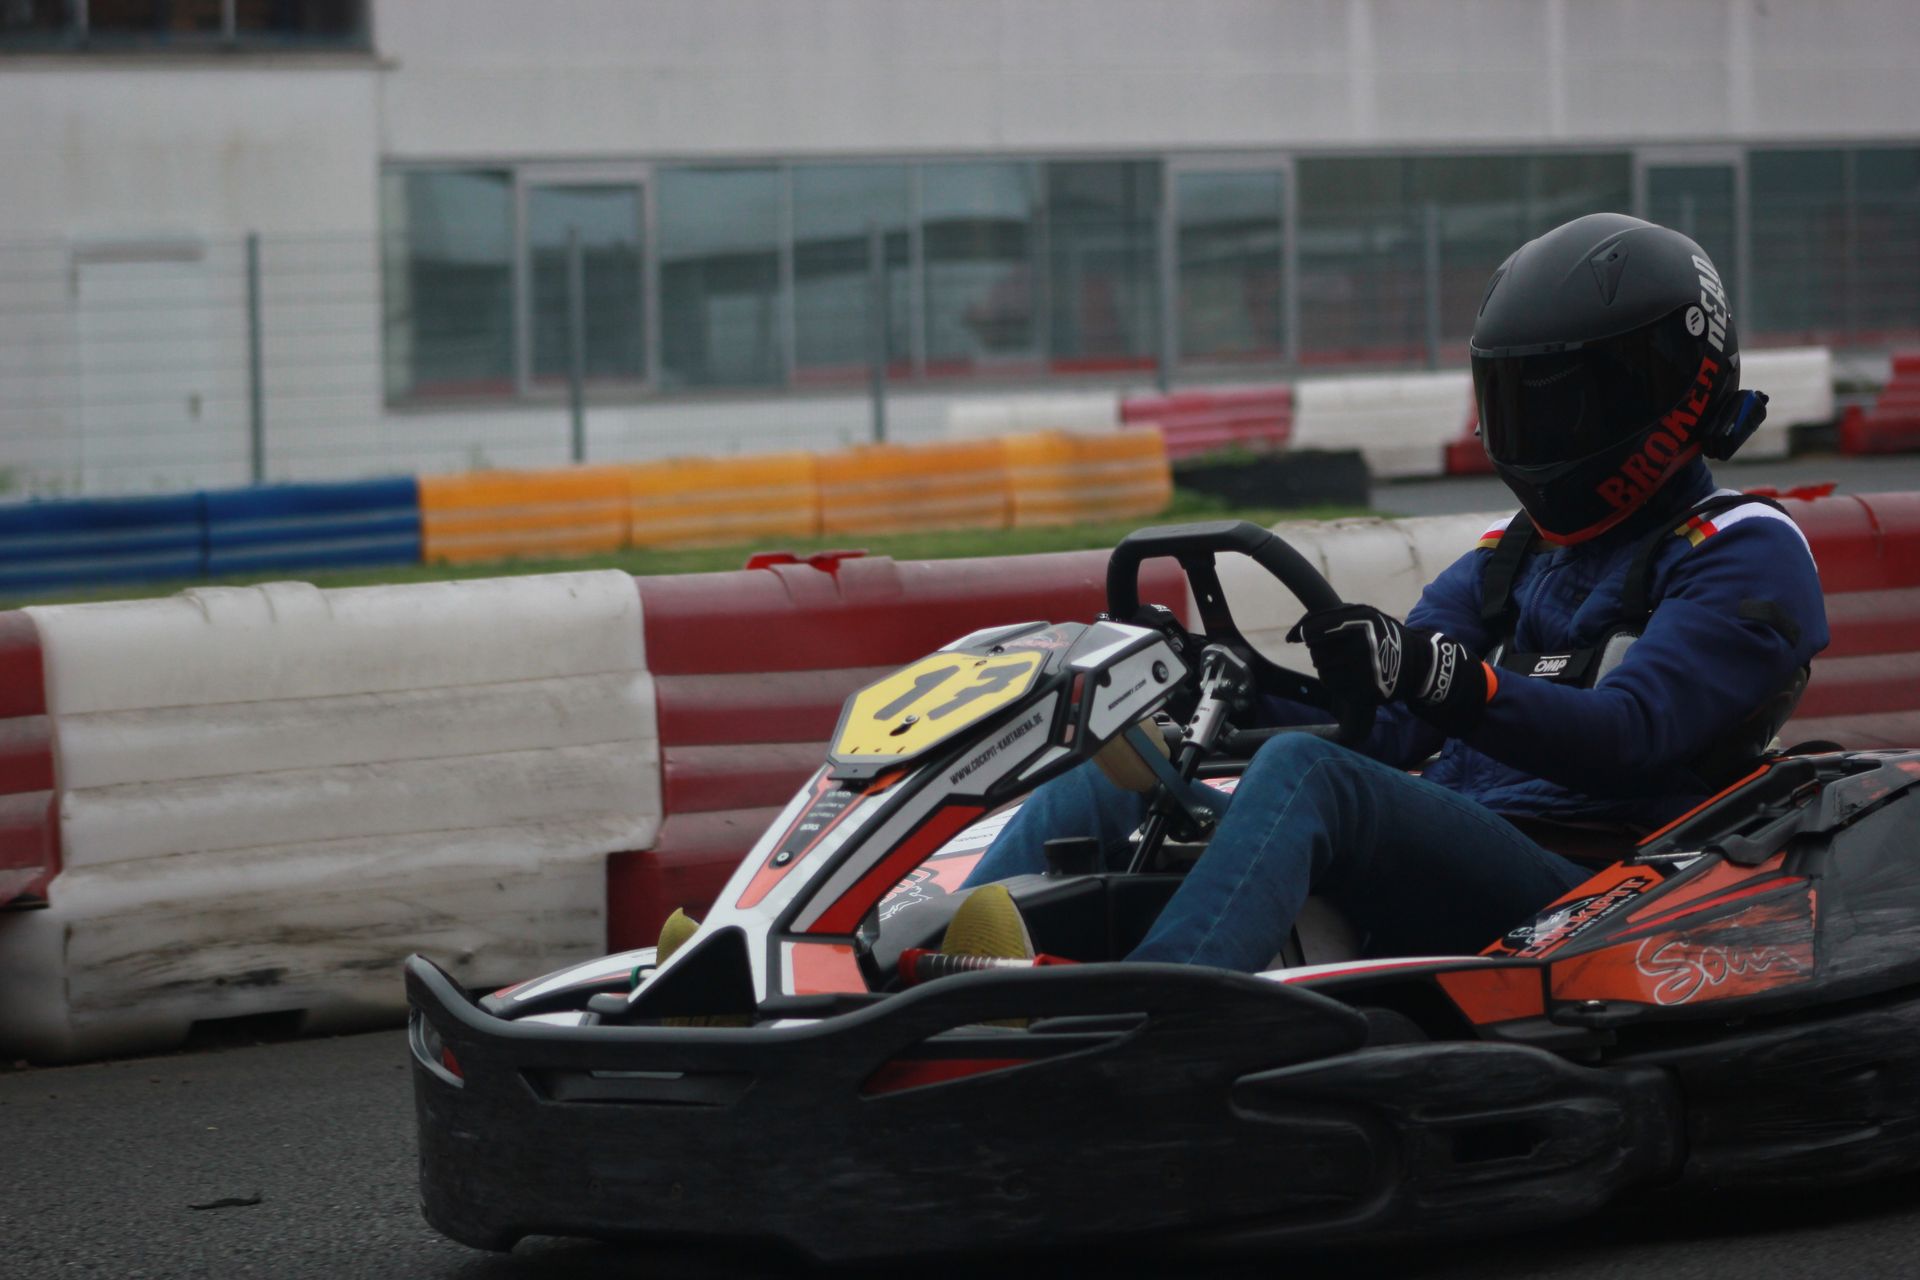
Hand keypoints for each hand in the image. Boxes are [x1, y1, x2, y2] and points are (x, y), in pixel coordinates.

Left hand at [1286, 604, 1487, 733]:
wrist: (1417, 663)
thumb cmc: (1379, 634)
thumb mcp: (1361, 615)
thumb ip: (1325, 618)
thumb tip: (1290, 637)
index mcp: (1362, 619)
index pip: (1313, 629)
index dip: (1304, 634)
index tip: (1303, 637)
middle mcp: (1364, 645)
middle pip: (1315, 652)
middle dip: (1321, 650)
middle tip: (1340, 649)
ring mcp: (1366, 670)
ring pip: (1322, 670)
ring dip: (1328, 667)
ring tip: (1349, 663)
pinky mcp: (1366, 691)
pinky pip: (1333, 686)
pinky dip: (1336, 682)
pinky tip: (1353, 676)